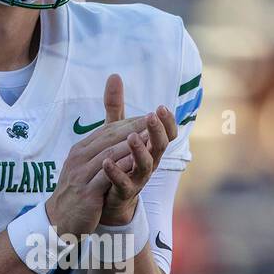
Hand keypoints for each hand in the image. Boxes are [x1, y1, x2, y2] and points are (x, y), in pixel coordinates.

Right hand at [45, 107, 153, 240]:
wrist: (57, 222)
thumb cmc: (75, 195)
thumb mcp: (82, 169)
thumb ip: (97, 154)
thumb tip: (116, 141)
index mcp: (79, 151)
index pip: (106, 131)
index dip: (128, 122)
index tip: (147, 116)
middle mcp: (79, 158)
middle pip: (109, 137)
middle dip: (133, 127)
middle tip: (154, 119)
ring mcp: (81, 174)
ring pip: (109, 153)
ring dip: (131, 143)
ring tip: (150, 135)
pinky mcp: (87, 192)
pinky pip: (107, 175)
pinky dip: (122, 166)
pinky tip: (137, 161)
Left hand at [97, 74, 176, 225]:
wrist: (105, 198)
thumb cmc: (115, 160)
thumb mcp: (114, 130)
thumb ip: (115, 107)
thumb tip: (114, 75)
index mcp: (150, 147)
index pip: (167, 133)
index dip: (168, 122)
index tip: (162, 107)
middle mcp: (148, 162)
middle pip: (160, 145)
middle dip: (157, 130)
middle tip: (152, 116)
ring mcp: (137, 178)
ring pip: (146, 165)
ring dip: (140, 150)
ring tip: (132, 137)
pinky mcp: (123, 192)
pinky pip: (123, 183)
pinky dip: (115, 172)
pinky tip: (106, 161)